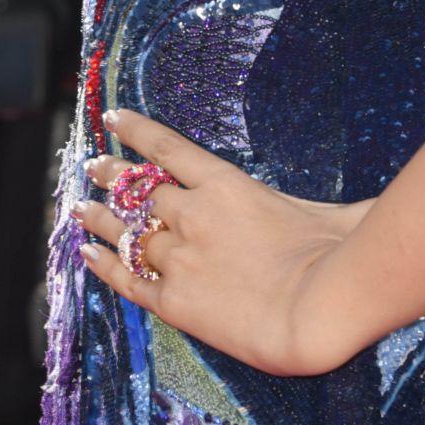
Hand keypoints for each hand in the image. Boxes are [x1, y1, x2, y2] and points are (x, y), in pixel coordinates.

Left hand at [73, 108, 372, 376]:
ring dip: (99, 217)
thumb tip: (348, 212)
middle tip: (92, 166)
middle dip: (112, 176)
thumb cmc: (336, 252)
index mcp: (225, 184)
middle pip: (139, 189)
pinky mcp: (174, 300)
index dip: (137, 131)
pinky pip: (125, 278)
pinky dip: (102, 263)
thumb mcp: (328, 212)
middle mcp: (192, 213)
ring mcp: (179, 256)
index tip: (113, 119)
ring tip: (77, 206)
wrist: (317, 304)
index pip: (167, 148)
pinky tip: (84, 250)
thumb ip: (319, 208)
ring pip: (125, 230)